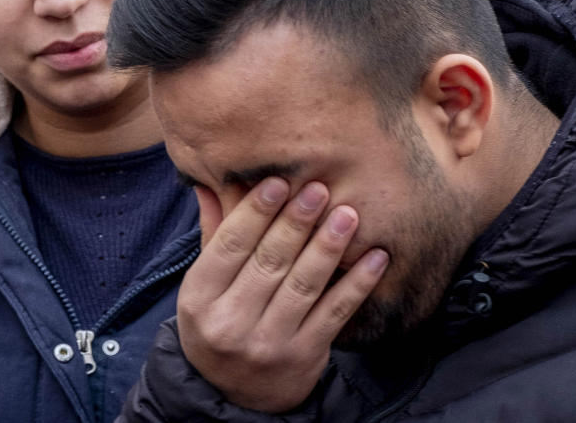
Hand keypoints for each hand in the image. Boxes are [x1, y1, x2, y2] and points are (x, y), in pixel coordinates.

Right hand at [177, 178, 388, 412]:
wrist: (233, 395)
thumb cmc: (219, 321)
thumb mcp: (204, 285)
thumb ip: (213, 234)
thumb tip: (208, 181)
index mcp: (199, 298)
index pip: (229, 245)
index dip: (255, 212)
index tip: (279, 180)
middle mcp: (230, 323)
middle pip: (269, 262)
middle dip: (296, 222)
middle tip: (319, 188)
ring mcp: (269, 343)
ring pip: (303, 285)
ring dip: (329, 247)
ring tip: (348, 214)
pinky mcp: (304, 357)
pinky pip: (335, 313)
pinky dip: (357, 284)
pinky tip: (375, 257)